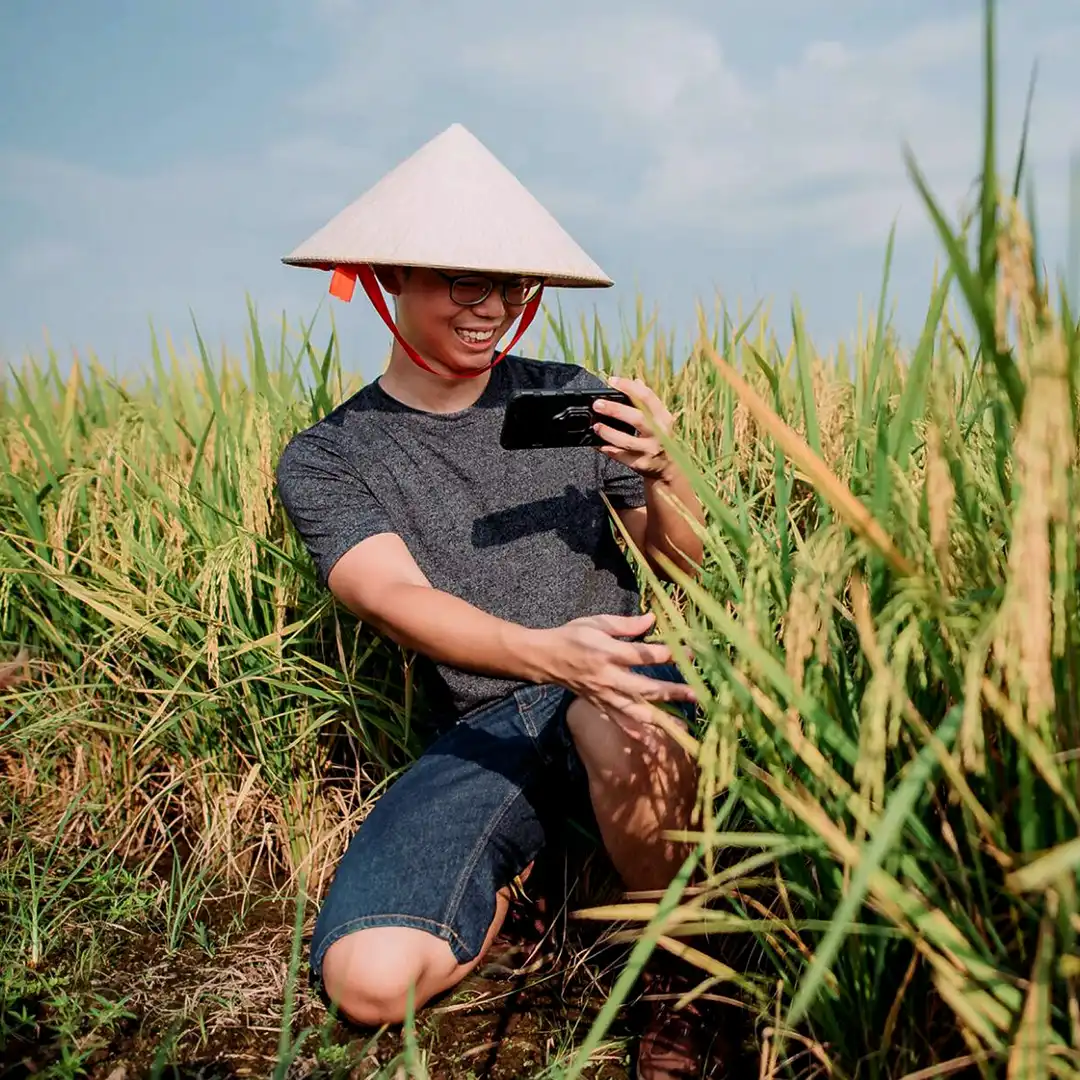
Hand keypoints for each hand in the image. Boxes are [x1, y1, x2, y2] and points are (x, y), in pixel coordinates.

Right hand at [532, 612, 696, 725]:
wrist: (545, 658)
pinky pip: (620, 722)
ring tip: (683, 724)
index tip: (691, 653)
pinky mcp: (600, 705)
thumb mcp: (597, 622)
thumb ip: (627, 624)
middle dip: (671, 692)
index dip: (669, 654)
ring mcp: (604, 695)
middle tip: (695, 694)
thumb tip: (653, 619)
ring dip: (660, 718)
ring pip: (635, 711)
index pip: (644, 656)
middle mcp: (608, 677)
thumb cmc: (572, 636)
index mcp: (608, 652)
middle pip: (645, 688)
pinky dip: (636, 733)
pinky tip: (653, 743)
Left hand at [591, 376, 675, 480]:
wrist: (669, 467)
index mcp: (663, 417)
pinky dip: (608, 450)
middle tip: (597, 404)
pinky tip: (598, 445)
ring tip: (596, 426)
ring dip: (609, 433)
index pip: (647, 397)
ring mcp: (650, 450)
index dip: (628, 387)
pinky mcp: (641, 464)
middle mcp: (659, 433)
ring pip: (627, 441)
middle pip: (637, 418)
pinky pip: (621, 457)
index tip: (612, 381)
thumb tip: (636, 381)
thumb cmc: (660, 438)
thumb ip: (647, 402)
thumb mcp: (659, 419)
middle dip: (615, 410)